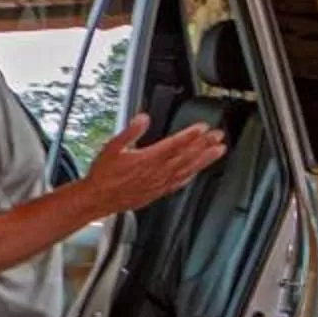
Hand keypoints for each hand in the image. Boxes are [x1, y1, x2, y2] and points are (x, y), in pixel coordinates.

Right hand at [82, 111, 226, 217]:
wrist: (98, 199)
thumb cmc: (103, 175)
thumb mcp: (112, 147)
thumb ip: (130, 132)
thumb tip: (143, 118)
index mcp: (146, 159)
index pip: (174, 145)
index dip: (190, 136)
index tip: (203, 128)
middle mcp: (156, 173)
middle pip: (185, 156)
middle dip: (204, 145)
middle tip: (219, 137)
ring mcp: (159, 184)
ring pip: (187, 170)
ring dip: (204, 160)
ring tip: (218, 151)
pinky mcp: (158, 193)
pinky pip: (179, 184)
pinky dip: (191, 175)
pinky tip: (198, 171)